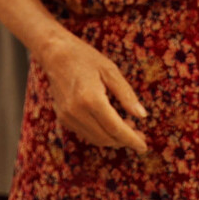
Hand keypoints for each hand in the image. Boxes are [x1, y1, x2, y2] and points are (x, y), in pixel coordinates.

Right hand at [35, 31, 148, 152]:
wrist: (55, 53)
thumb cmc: (85, 58)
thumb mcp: (110, 71)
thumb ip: (126, 95)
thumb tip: (142, 115)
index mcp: (91, 99)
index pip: (116, 128)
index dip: (132, 139)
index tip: (144, 146)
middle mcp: (77, 111)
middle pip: (106, 137)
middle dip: (124, 141)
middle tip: (139, 135)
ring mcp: (67, 116)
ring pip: (95, 139)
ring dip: (112, 139)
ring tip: (127, 128)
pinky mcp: (63, 117)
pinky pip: (85, 133)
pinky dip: (100, 134)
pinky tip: (109, 124)